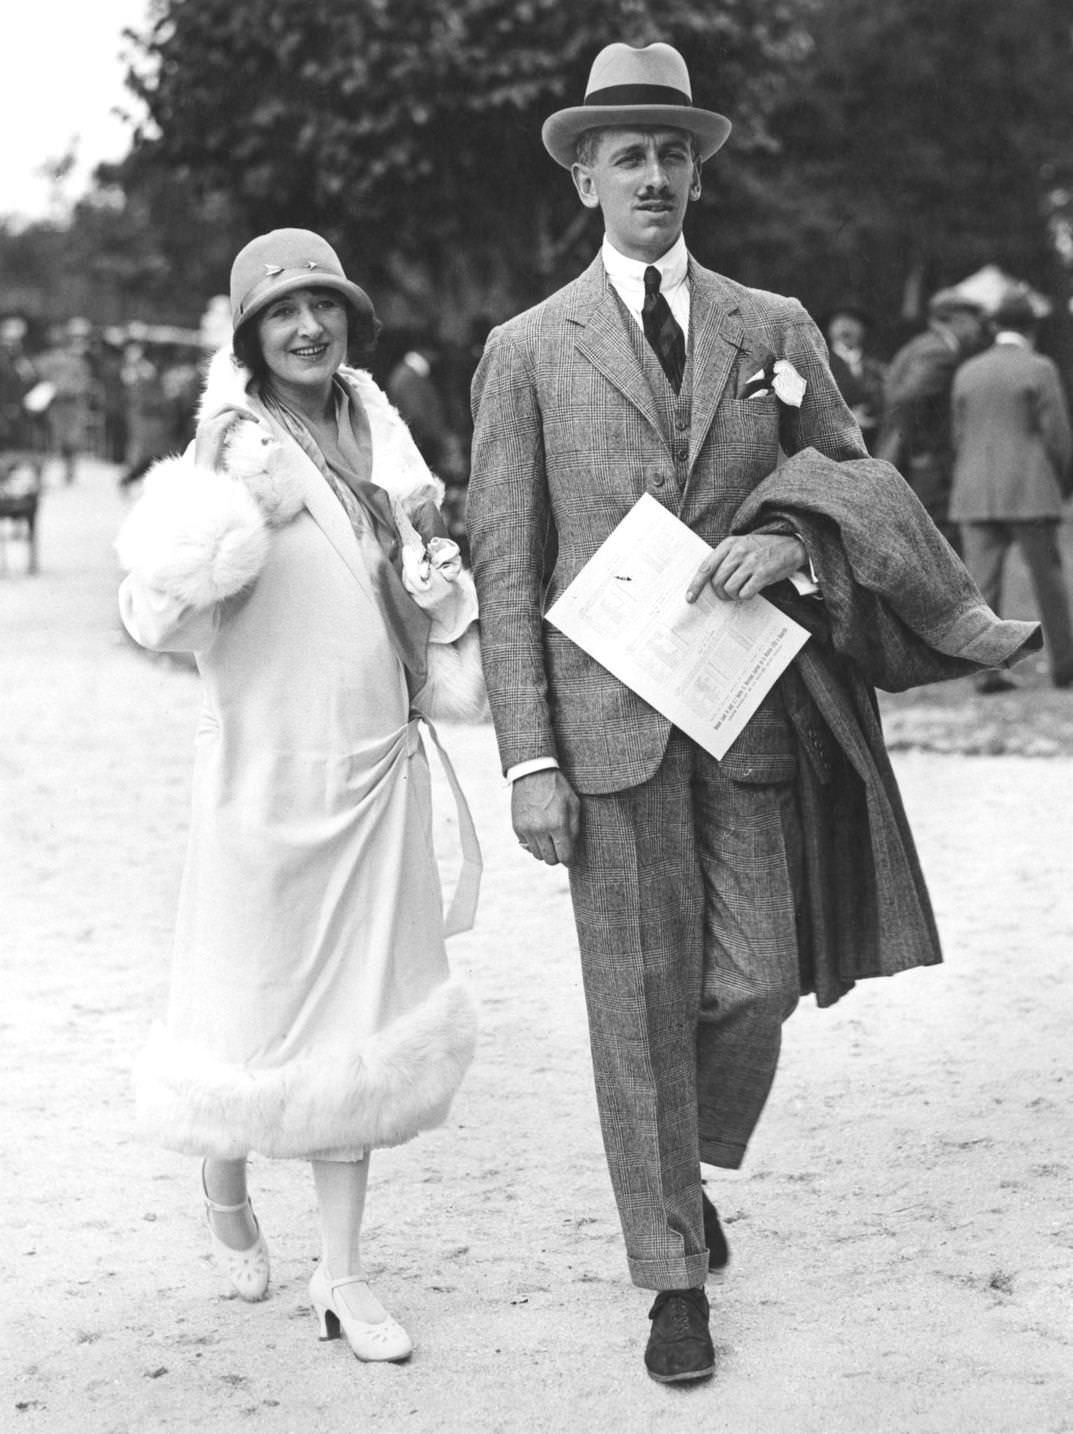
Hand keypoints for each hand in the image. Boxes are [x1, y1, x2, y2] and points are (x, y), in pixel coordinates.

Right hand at [194, 407, 252, 471]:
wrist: (205, 475)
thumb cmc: (214, 469)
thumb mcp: (220, 452)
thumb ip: (228, 443)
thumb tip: (245, 443)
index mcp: (203, 428)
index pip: (219, 411)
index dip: (234, 412)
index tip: (247, 420)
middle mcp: (204, 423)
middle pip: (224, 406)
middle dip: (240, 409)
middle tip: (254, 419)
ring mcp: (208, 425)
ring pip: (228, 408)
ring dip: (244, 412)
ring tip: (255, 420)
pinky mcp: (215, 429)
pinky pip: (232, 415)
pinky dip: (244, 416)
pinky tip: (252, 423)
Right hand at [511, 769, 579, 866]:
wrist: (533, 773)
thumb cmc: (558, 788)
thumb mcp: (574, 805)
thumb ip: (574, 830)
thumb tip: (571, 850)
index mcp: (558, 825)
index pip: (564, 856)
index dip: (569, 859)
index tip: (570, 857)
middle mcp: (541, 830)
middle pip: (550, 860)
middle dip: (557, 856)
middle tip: (560, 847)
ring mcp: (526, 830)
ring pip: (537, 855)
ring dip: (545, 850)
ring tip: (549, 837)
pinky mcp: (517, 827)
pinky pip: (526, 846)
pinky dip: (533, 842)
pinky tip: (539, 830)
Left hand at [685, 533, 806, 602]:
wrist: (792, 544)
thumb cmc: (763, 548)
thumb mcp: (741, 546)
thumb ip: (725, 560)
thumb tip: (709, 583)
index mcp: (729, 544)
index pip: (706, 566)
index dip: (696, 584)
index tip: (690, 598)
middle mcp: (738, 551)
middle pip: (717, 581)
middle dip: (720, 593)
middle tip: (727, 595)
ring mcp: (751, 561)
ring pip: (730, 589)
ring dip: (734, 595)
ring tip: (741, 591)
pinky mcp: (763, 572)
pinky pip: (745, 593)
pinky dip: (746, 596)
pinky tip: (752, 590)